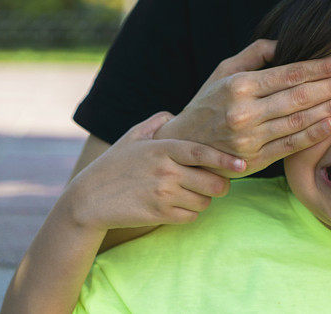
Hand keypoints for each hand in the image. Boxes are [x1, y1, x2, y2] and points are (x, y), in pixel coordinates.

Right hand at [65, 112, 243, 231]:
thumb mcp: (133, 135)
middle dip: (220, 184)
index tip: (242, 164)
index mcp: (164, 148)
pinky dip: (191, 213)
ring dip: (204, 199)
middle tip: (216, 183)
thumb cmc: (115, 164)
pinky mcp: (159, 215)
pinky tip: (180, 205)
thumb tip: (176, 114)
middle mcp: (166, 171)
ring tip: (192, 193)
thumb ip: (158, 121)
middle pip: (213, 183)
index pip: (203, 153)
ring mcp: (163, 194)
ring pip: (204, 201)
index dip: (225, 159)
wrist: (88, 199)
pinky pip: (191, 216)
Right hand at [154, 39, 330, 176]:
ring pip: (300, 120)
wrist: (182, 147)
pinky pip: (290, 145)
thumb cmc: (208, 102)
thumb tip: (285, 41)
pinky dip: (314, 135)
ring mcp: (250, 138)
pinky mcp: (255, 160)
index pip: (290, 73)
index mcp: (239, 85)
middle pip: (300, 96)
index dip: (322, 66)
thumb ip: (255, 54)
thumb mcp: (224, 70)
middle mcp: (245, 111)